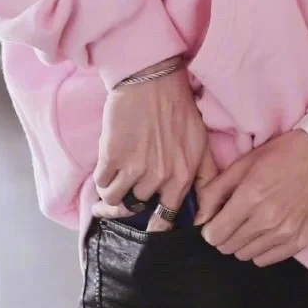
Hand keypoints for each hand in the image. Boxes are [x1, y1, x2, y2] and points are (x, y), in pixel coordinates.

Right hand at [93, 62, 216, 232]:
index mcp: (183, 176)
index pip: (166, 219)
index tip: (146, 229)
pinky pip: (101, 183)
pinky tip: (105, 173)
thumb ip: (205, 178)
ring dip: (111, 196)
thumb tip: (205, 212)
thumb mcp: (201, 143)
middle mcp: (159, 177)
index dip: (155, 228)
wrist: (152, 79)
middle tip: (118, 202)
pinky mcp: (112, 156)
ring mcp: (134, 168)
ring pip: (116, 199)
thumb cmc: (179, 108)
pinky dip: (101, 181)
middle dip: (128, 205)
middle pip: (137, 207)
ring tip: (108, 189)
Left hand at [195, 130, 307, 265]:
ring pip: (246, 255)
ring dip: (242, 242)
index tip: (216, 220)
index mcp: (250, 197)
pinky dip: (261, 249)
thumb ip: (216, 191)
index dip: (210, 228)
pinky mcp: (300, 241)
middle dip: (225, 235)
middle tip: (234, 218)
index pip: (214, 234)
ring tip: (252, 223)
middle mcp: (267, 219)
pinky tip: (266, 231)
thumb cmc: (284, 154)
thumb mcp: (244, 163)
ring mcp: (285, 233)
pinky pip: (266, 260)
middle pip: (228, 247)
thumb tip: (199, 218)